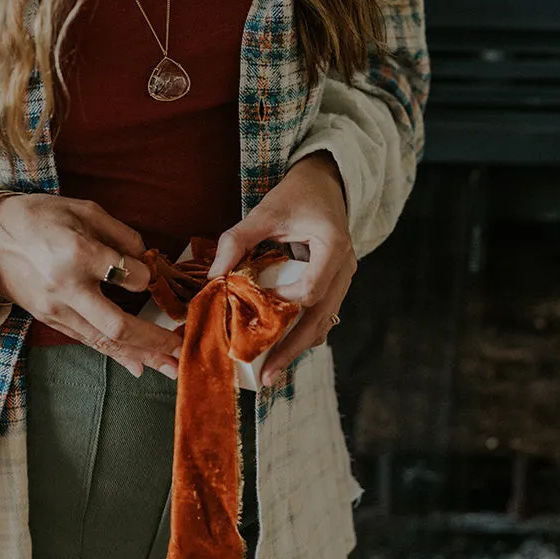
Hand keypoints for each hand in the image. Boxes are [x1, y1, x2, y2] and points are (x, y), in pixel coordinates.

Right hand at [0, 194, 182, 378]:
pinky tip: (139, 367)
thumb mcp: (82, 209)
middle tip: (184, 350)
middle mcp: (68, 288)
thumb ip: (120, 233)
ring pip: (105, 341)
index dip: (148, 274)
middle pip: (119, 325)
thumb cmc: (38, 216)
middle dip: (155, 341)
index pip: (130, 275)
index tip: (153, 271)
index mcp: (77, 253)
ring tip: (172, 367)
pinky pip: (88, 341)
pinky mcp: (50, 320)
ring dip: (142, 355)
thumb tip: (147, 258)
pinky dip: (116, 355)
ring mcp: (57, 309)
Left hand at [207, 152, 355, 385]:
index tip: (255, 314)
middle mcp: (345, 266)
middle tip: (267, 375)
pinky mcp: (335, 283)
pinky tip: (283, 350)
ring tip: (272, 372)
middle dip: (293, 348)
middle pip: (321, 317)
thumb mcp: (265, 211)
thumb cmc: (297, 194)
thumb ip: (238, 240)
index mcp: (333, 245)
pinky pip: (322, 314)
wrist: (325, 182)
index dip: (283, 306)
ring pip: (324, 321)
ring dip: (298, 346)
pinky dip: (303, 332)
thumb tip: (214, 278)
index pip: (311, 289)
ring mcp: (344, 277)